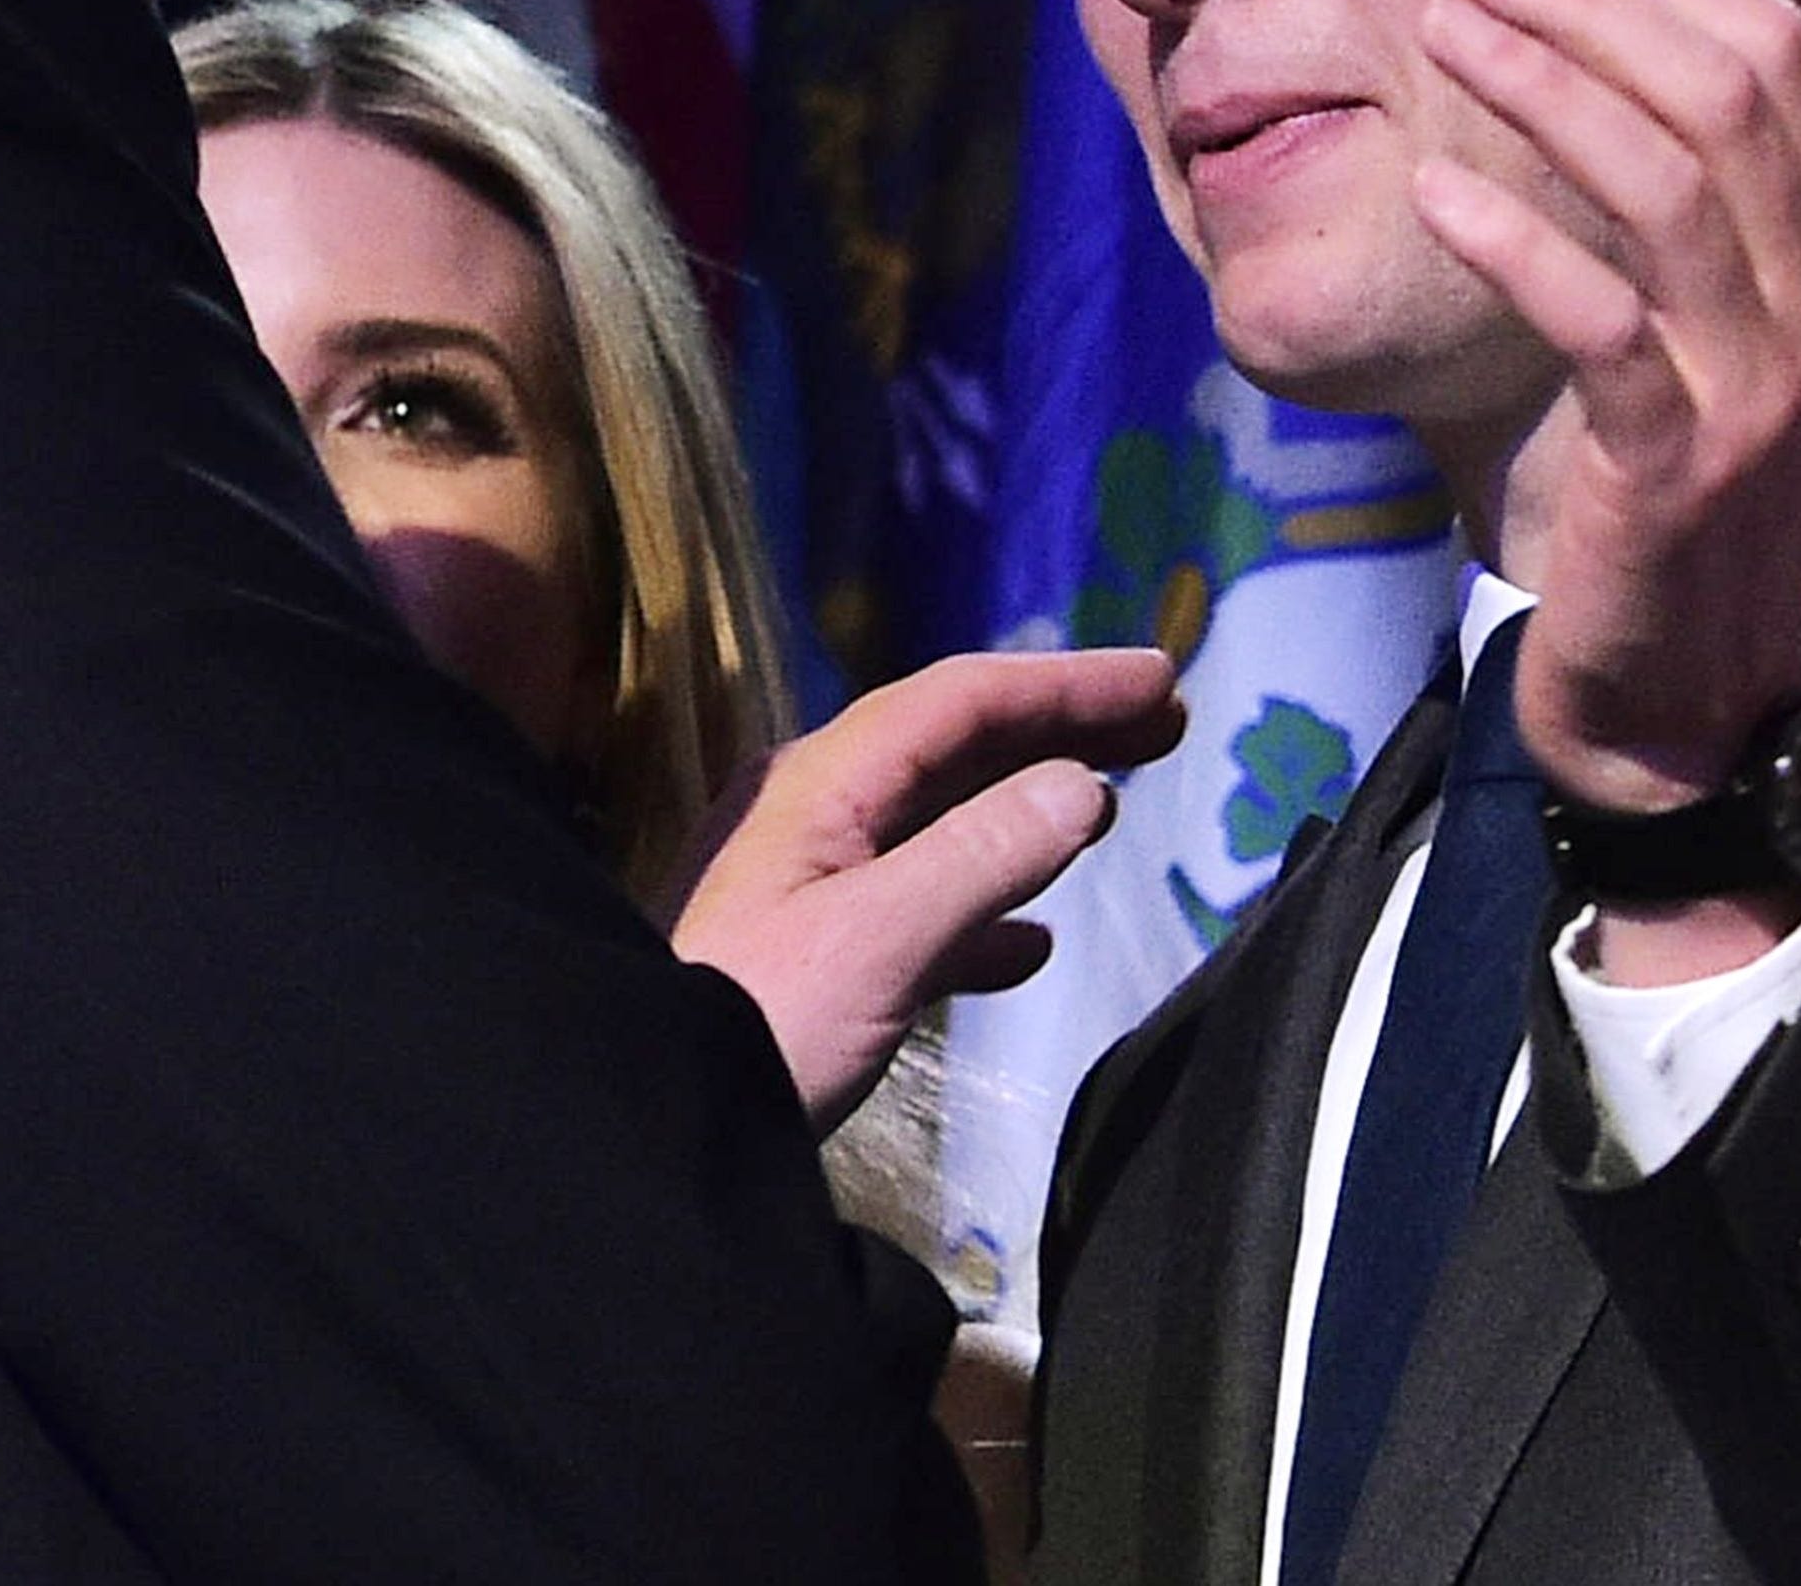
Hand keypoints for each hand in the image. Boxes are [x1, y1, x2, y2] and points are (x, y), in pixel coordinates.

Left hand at [670, 647, 1181, 1129]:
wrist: (636, 1124)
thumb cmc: (754, 1022)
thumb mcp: (877, 941)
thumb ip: (981, 861)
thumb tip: (1082, 786)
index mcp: (820, 782)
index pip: (958, 700)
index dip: (1064, 683)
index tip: (1161, 677)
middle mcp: (810, 810)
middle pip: (952, 745)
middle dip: (1056, 727)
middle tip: (1164, 723)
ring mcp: (803, 880)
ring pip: (936, 819)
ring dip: (1028, 805)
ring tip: (1116, 804)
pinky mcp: (806, 954)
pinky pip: (915, 902)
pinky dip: (983, 905)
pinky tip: (1030, 943)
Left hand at [1410, 0, 1800, 953]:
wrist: (1688, 693)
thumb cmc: (1664, 484)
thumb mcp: (1696, 318)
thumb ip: (1677, 191)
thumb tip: (1588, 33)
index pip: (1775, 53)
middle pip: (1722, 91)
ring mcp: (1765, 387)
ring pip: (1666, 184)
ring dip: (1539, 83)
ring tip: (1437, 27)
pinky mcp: (1680, 467)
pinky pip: (1600, 323)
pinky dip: (1513, 239)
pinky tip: (1434, 191)